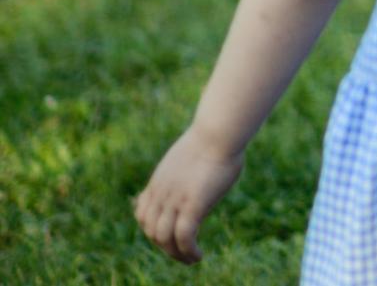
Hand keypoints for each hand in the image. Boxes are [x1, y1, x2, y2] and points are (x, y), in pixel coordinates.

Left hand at [135, 127, 243, 263]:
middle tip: (182, 253)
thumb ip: (189, 170)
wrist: (218, 132)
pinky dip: (188, 252)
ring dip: (176, 254)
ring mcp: (175, 200)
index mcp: (159, 181)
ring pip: (164, 238)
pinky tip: (198, 256)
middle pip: (151, 230)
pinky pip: (184, 237)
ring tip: (190, 260)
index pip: (142, 214)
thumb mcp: (193, 154)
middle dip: (165, 246)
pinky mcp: (193, 204)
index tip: (168, 233)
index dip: (152, 228)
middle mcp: (162, 194)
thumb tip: (200, 170)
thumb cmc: (216, 138)